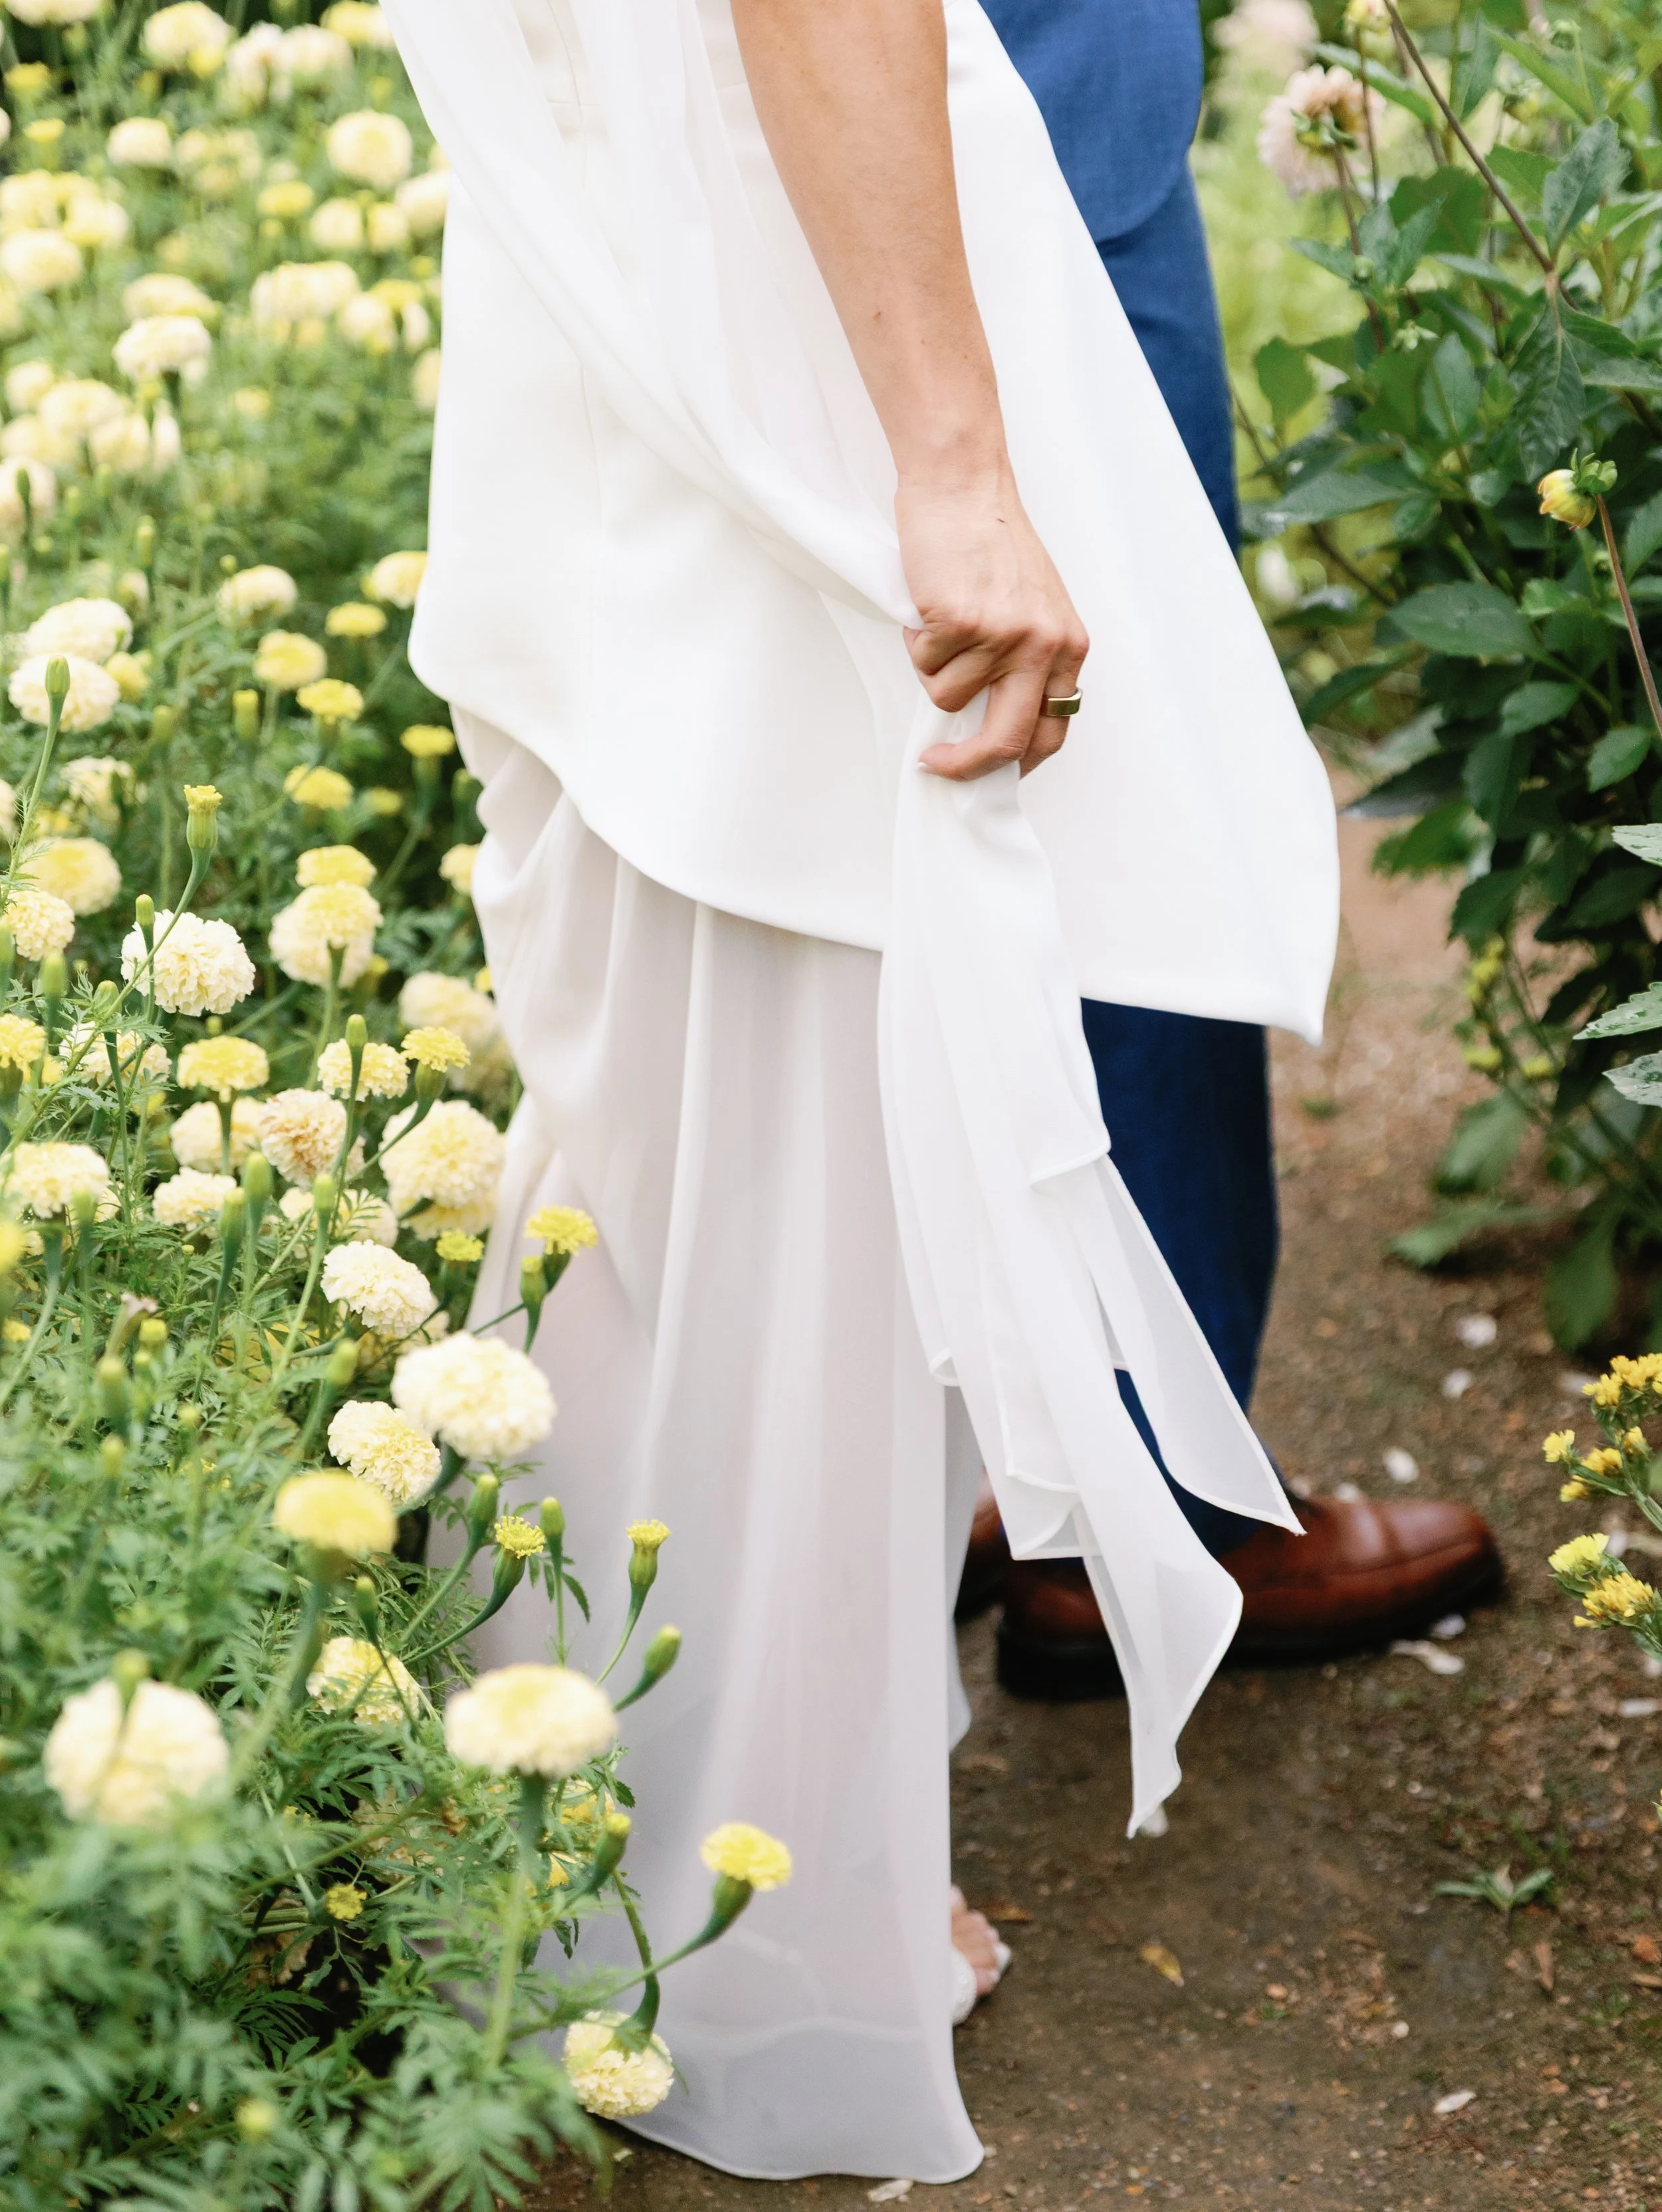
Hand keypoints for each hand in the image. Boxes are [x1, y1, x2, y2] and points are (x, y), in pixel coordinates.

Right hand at [897, 463, 1088, 779]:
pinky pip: (924, 663)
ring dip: (931, 667)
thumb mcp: (1031, 608)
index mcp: (1068, 647)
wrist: (963, 487)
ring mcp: (1003, 635)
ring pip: (948, 696)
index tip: (982, 769)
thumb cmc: (989, 542)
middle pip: (1006, 740)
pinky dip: (915, 641)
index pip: (1050, 731)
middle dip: (966, 765)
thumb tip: (989, 721)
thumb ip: (1024, 663)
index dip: (1013, 761)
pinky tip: (929, 605)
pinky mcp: (961, 622)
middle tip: (937, 763)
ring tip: (940, 621)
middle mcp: (1043, 645)